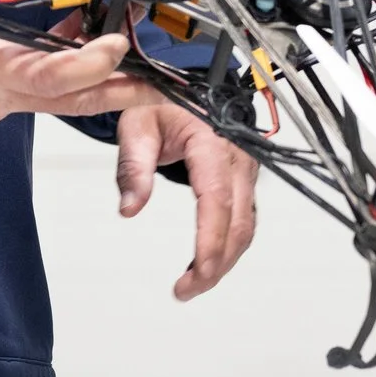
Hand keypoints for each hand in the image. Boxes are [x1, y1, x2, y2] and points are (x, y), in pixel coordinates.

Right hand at [0, 1, 157, 121]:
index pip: (43, 78)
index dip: (85, 65)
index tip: (117, 44)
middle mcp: (4, 94)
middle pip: (74, 102)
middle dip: (124, 91)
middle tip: (165, 78)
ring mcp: (11, 102)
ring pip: (72, 99)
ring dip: (111, 76)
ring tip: (142, 43)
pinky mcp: (15, 98)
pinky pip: (58, 88)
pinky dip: (82, 63)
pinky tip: (98, 33)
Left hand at [115, 104, 259, 300]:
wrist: (187, 87)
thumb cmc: (162, 103)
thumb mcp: (137, 126)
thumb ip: (133, 167)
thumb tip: (129, 210)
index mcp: (212, 140)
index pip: (216, 197)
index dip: (211, 238)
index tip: (199, 271)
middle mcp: (237, 157)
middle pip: (239, 221)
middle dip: (217, 262)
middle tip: (186, 290)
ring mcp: (245, 169)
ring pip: (246, 226)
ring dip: (224, 260)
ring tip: (192, 284)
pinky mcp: (244, 180)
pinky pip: (244, 219)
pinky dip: (229, 246)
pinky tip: (207, 263)